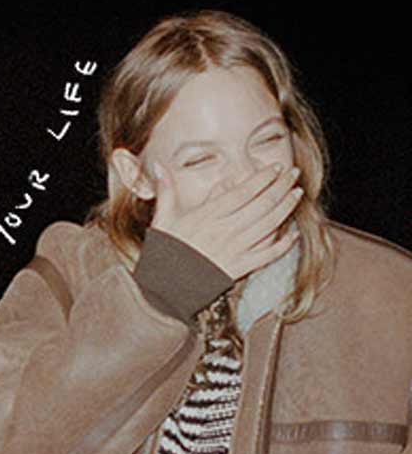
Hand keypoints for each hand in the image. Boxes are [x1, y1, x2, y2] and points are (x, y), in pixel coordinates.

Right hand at [150, 162, 302, 281]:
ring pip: (269, 226)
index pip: (242, 192)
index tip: (275, 168)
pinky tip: (294, 235)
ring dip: (286, 208)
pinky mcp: (239, 268)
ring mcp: (234, 250)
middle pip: (261, 204)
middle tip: (293, 173)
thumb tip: (157, 166)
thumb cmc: (164, 251)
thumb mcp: (163, 219)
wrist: (164, 287)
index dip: (262, 178)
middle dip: (281, 186)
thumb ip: (165, 191)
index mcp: (207, 216)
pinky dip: (283, 245)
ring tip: (297, 194)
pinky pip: (267, 255)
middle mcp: (224, 231)